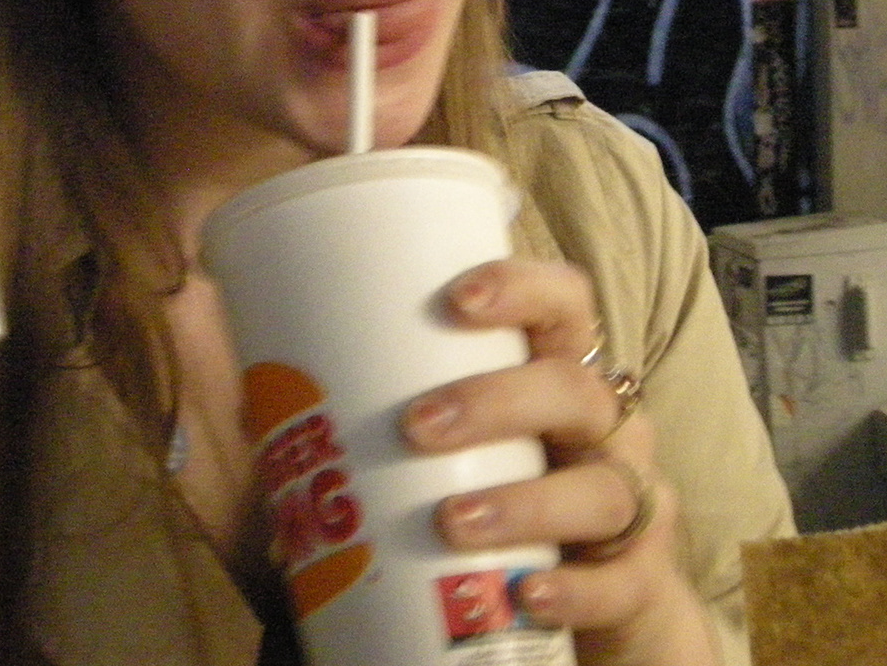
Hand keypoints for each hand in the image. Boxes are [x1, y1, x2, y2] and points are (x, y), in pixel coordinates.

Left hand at [402, 259, 719, 665]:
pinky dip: (576, 589)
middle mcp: (606, 426)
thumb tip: (247, 399)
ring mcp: (631, 500)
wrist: (589, 598)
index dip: (522, 287)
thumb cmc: (500, 493)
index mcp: (559, 373)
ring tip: (452, 521)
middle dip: (495, 401)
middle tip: (417, 426)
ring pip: (601, 488)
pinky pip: (621, 582)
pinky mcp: (639, 578)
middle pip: (573, 390)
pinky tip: (528, 594)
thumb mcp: (452, 444)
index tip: (455, 299)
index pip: (564, 303)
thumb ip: (369, 416)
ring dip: (526, 501)